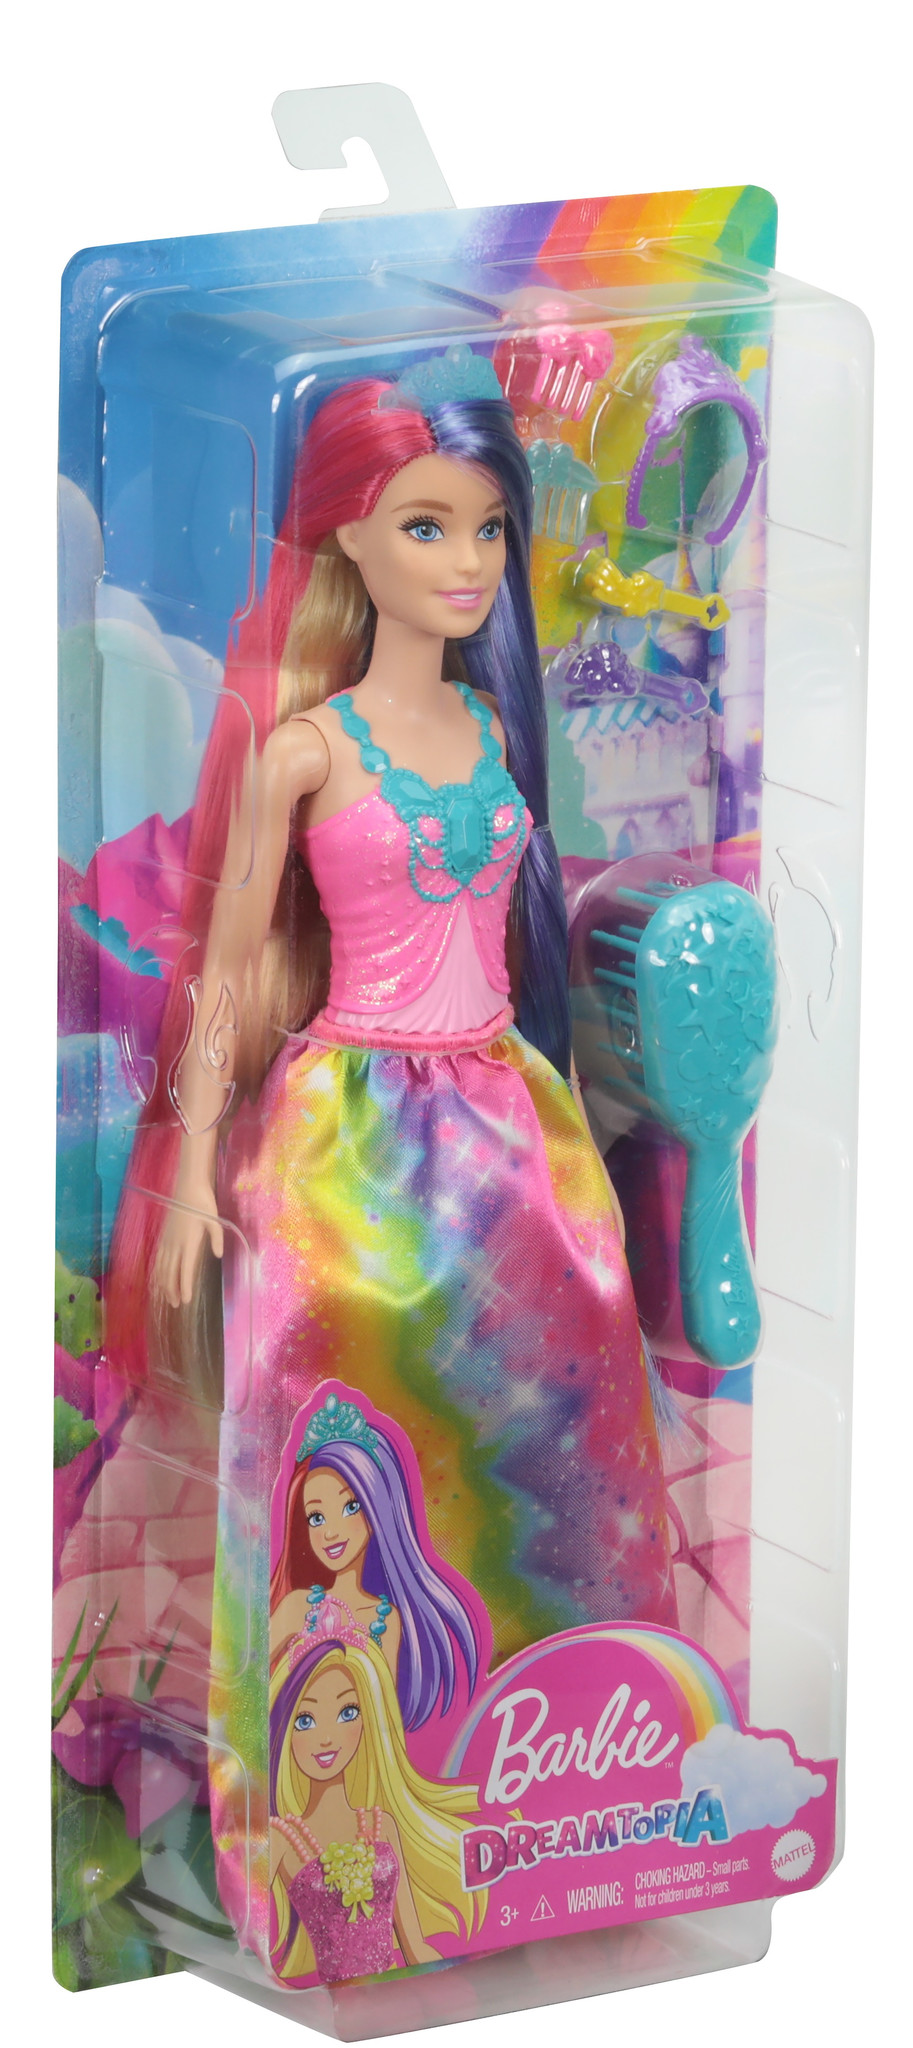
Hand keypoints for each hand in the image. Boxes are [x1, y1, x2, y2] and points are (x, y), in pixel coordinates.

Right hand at [155, 1183, 223, 1307]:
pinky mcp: (164, 1236)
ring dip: (164, 1283)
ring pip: (163, 1267)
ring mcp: (168, 1240)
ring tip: (168, 1297)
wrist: (188, 1188)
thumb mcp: (215, 1220)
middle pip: (171, 1272)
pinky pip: (159, 1258)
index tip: (186, 1300)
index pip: (185, 1269)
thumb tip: (218, 1254)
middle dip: (172, 1290)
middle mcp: (175, 1244)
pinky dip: (158, 1271)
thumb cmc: (203, 1203)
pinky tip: (159, 1277)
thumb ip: (216, 1237)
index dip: (184, 1286)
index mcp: (188, 1242)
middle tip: (176, 1305)